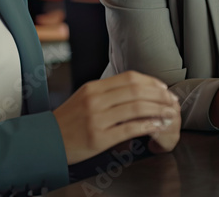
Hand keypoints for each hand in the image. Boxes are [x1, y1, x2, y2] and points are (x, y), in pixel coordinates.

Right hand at [53, 71, 179, 163]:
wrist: (46, 141)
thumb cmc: (67, 122)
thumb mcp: (84, 99)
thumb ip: (106, 94)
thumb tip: (133, 92)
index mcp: (93, 88)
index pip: (129, 78)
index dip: (151, 82)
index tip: (163, 88)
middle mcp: (96, 100)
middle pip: (136, 90)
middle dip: (159, 95)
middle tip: (172, 101)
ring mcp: (97, 118)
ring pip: (136, 108)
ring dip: (158, 110)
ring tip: (169, 114)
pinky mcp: (99, 137)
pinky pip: (130, 128)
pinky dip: (148, 126)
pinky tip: (156, 126)